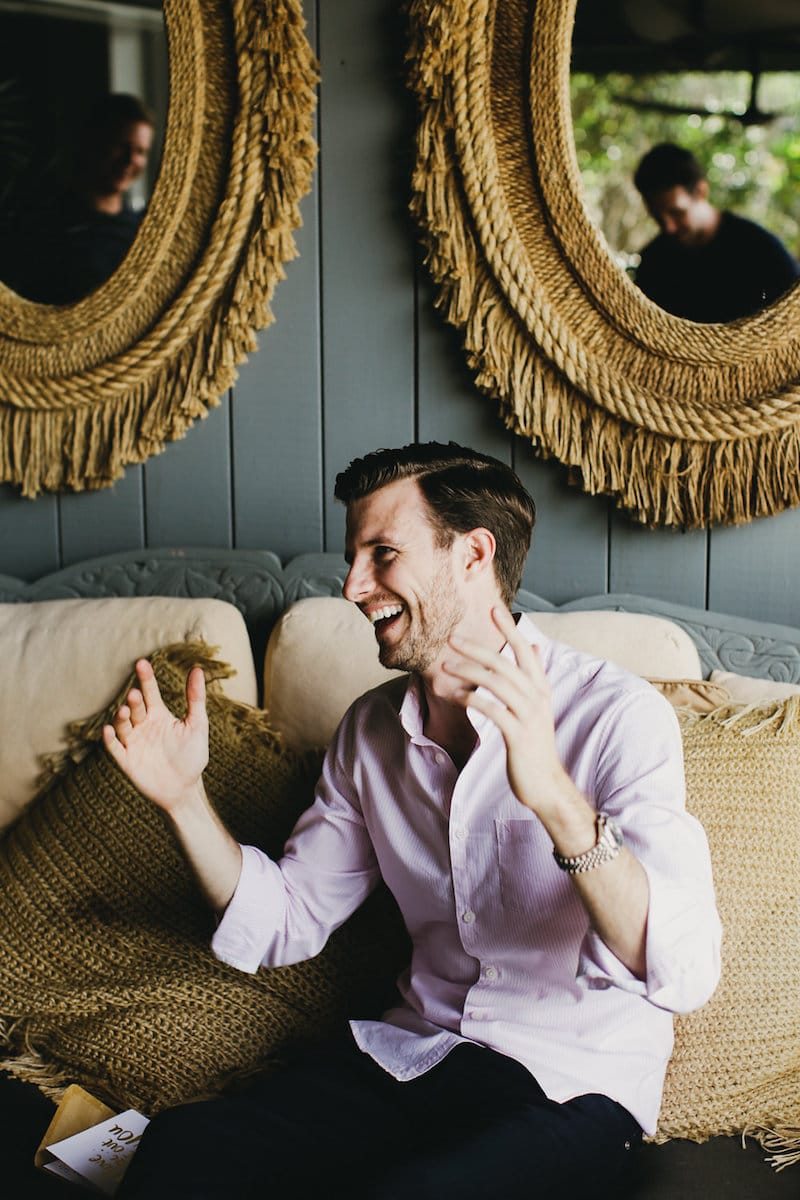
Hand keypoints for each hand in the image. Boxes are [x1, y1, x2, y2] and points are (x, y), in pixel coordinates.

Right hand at [102, 659, 208, 813]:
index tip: (142, 663)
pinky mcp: (127, 760)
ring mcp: (134, 743)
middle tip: (135, 693)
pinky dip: (110, 739)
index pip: (150, 692)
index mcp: (159, 715)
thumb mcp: (197, 724)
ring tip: (124, 710)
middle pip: (135, 708)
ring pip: (123, 725)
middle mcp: (143, 726)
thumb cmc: (192, 755)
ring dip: (122, 717)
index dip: (146, 678)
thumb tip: (197, 668)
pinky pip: (115, 748)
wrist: (185, 789)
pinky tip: (109, 729)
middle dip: (134, 701)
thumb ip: (195, 698)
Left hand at [444, 606, 573, 817]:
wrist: (546, 784)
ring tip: (445, 666)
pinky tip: (456, 696)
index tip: (495, 609)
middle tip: (452, 638)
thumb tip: (533, 646)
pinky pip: (493, 711)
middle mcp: (537, 698)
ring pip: (497, 684)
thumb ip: (533, 677)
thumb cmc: (535, 744)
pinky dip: (474, 700)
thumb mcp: (537, 706)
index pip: (525, 651)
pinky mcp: (518, 735)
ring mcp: (528, 716)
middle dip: (477, 648)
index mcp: (540, 688)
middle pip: (506, 663)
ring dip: (469, 672)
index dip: (510, 629)